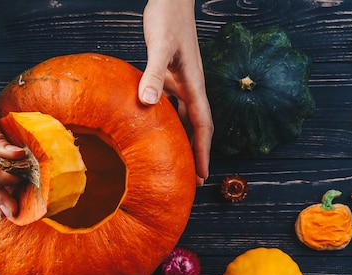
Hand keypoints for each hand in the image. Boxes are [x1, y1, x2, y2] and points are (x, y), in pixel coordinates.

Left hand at [139, 0, 213, 184]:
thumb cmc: (168, 17)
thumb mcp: (159, 45)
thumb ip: (153, 73)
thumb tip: (148, 103)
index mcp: (194, 84)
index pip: (203, 126)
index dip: (203, 152)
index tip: (203, 175)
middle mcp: (190, 87)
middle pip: (197, 128)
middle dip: (196, 153)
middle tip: (192, 179)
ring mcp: (181, 82)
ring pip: (185, 119)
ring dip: (183, 140)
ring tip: (177, 162)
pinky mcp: (170, 76)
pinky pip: (171, 106)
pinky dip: (167, 121)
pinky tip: (155, 130)